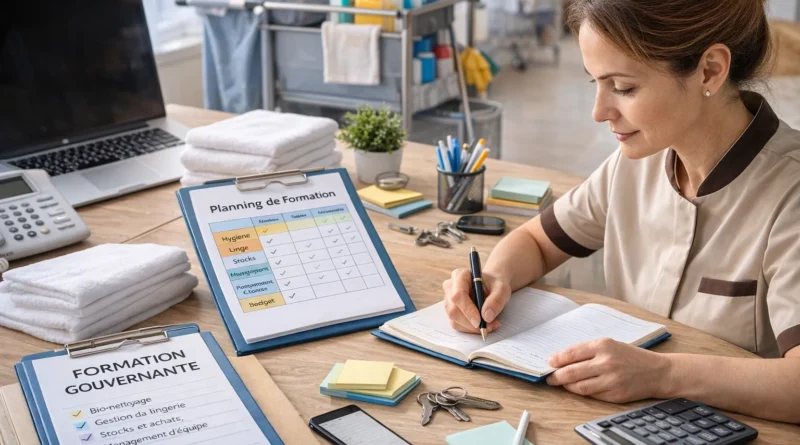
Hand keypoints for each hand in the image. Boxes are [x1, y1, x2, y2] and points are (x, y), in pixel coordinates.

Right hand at [442, 268, 511, 333]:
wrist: (491, 287)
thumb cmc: (494, 285)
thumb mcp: (501, 289)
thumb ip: (496, 300)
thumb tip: (486, 316)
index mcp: (460, 275)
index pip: (458, 295)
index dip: (467, 310)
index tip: (480, 321)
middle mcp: (450, 287)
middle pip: (453, 310)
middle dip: (471, 323)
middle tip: (489, 326)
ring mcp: (448, 300)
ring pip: (454, 320)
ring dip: (472, 327)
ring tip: (490, 324)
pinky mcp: (451, 311)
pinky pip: (457, 325)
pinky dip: (471, 329)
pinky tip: (483, 324)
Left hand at [545, 338, 672, 402]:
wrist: (658, 372)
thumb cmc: (631, 357)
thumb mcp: (610, 345)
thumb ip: (588, 351)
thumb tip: (562, 359)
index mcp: (603, 345)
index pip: (571, 353)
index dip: (557, 360)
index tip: (549, 363)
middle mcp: (606, 362)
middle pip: (572, 372)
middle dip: (557, 376)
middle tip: (550, 378)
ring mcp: (611, 380)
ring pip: (579, 386)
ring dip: (567, 386)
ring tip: (562, 384)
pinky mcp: (615, 394)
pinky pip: (592, 395)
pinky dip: (582, 392)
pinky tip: (579, 389)